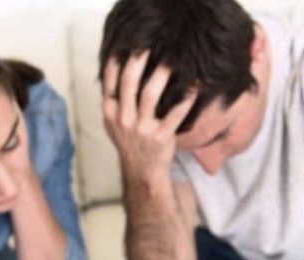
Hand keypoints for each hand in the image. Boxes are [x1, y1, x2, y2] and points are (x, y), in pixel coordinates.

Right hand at [101, 51, 196, 181]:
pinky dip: (186, 99)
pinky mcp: (161, 137)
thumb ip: (114, 99)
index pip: (109, 81)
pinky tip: (194, 86)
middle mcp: (123, 119)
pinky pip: (175, 114)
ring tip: (172, 60)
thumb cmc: (130, 142)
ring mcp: (142, 129)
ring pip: (150, 94)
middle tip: (149, 44)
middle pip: (129, 82)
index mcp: (110, 113)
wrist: (141, 172)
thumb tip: (117, 69)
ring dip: (162, 74)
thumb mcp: (113, 122)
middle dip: (138, 60)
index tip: (125, 43)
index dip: (115, 60)